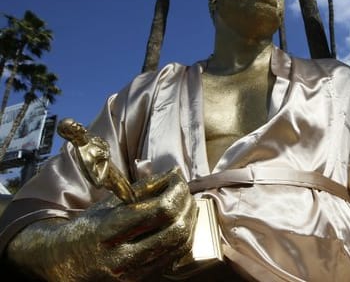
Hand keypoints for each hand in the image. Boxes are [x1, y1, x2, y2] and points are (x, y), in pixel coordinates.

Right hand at [7, 168, 196, 281]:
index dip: (176, 191)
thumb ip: (144, 188)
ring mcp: (133, 272)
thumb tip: (174, 173)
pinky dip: (184, 237)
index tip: (177, 179)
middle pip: (174, 229)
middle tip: (185, 192)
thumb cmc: (89, 227)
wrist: (65, 263)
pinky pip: (174, 258)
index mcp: (110, 231)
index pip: (159, 210)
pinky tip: (182, 223)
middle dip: (186, 205)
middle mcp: (121, 256)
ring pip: (179, 245)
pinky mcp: (141, 280)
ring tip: (187, 205)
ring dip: (190, 221)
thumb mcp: (110, 203)